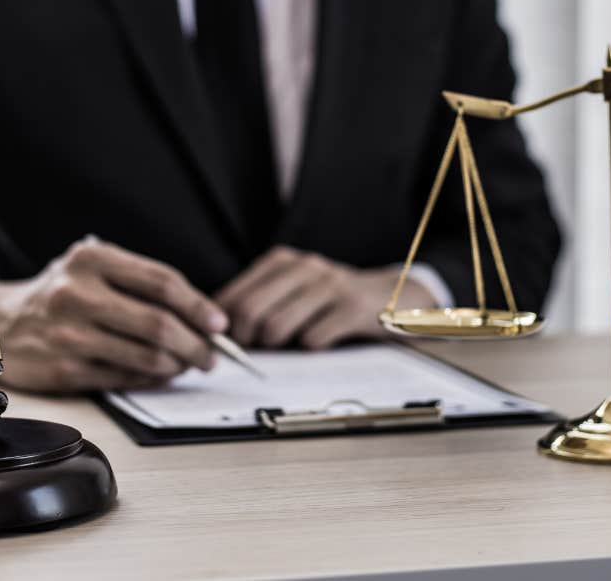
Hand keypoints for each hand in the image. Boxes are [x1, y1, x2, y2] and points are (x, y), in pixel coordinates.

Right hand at [0, 238, 226, 392]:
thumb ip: (138, 282)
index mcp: (92, 258)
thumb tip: (199, 316)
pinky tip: (159, 373)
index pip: (161, 282)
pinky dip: (151, 378)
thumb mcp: (91, 267)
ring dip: (177, 364)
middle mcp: (78, 293)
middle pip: (159, 323)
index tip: (218, 323)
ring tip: (187, 364)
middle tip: (210, 354)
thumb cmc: (59, 294)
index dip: (198, 305)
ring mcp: (70, 334)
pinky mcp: (65, 369)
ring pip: (146, 355)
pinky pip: (125, 377)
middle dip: (196, 343)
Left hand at [216, 247, 437, 349]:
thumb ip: (260, 300)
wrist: (391, 293)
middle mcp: (303, 267)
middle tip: (252, 350)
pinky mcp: (351, 308)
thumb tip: (219, 328)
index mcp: (282, 260)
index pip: (235, 295)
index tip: (227, 342)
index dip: (224, 325)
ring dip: (276, 345)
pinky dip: (309, 348)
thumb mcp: (294, 286)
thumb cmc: (331, 296)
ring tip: (286, 345)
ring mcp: (329, 286)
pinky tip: (318, 341)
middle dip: (245, 339)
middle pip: (251, 311)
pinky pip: (313, 339)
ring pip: (277, 327)